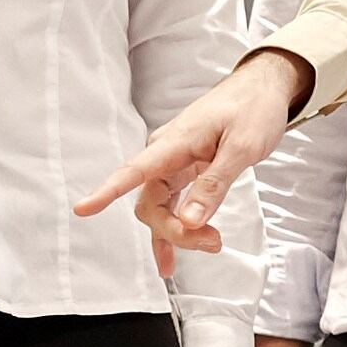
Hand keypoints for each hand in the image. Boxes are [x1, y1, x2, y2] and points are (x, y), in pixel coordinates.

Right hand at [81, 50, 308, 264]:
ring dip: (179, 233)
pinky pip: (171, 206)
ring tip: (212, 244)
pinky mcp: (184, 171)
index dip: (107, 192)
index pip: (133, 171)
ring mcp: (173, 163)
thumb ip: (214, 184)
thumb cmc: (253, 109)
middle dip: (175, 230)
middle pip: (151, 204)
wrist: (264, 88)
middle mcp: (166, 154)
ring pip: (161, 208)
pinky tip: (171, 258)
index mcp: (174, 142)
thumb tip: (189, 221)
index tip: (83, 210)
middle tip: (213, 241)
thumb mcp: (242, 147)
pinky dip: (174, 231)